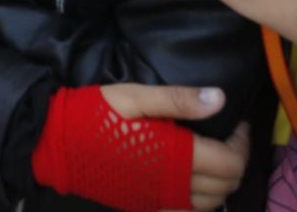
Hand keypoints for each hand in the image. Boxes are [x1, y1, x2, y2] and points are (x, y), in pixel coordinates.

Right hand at [98, 85, 248, 211]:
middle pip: (226, 185)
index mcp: (175, 156)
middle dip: (236, 161)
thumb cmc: (94, 113)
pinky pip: (185, 211)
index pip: (231, 162)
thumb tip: (221, 99)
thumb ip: (178, 99)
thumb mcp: (133, 96)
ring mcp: (158, 200)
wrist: (54, 143)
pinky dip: (200, 199)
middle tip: (227, 136)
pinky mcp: (144, 205)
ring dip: (221, 182)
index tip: (234, 122)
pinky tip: (191, 179)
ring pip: (210, 203)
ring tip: (213, 156)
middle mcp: (172, 185)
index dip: (242, 143)